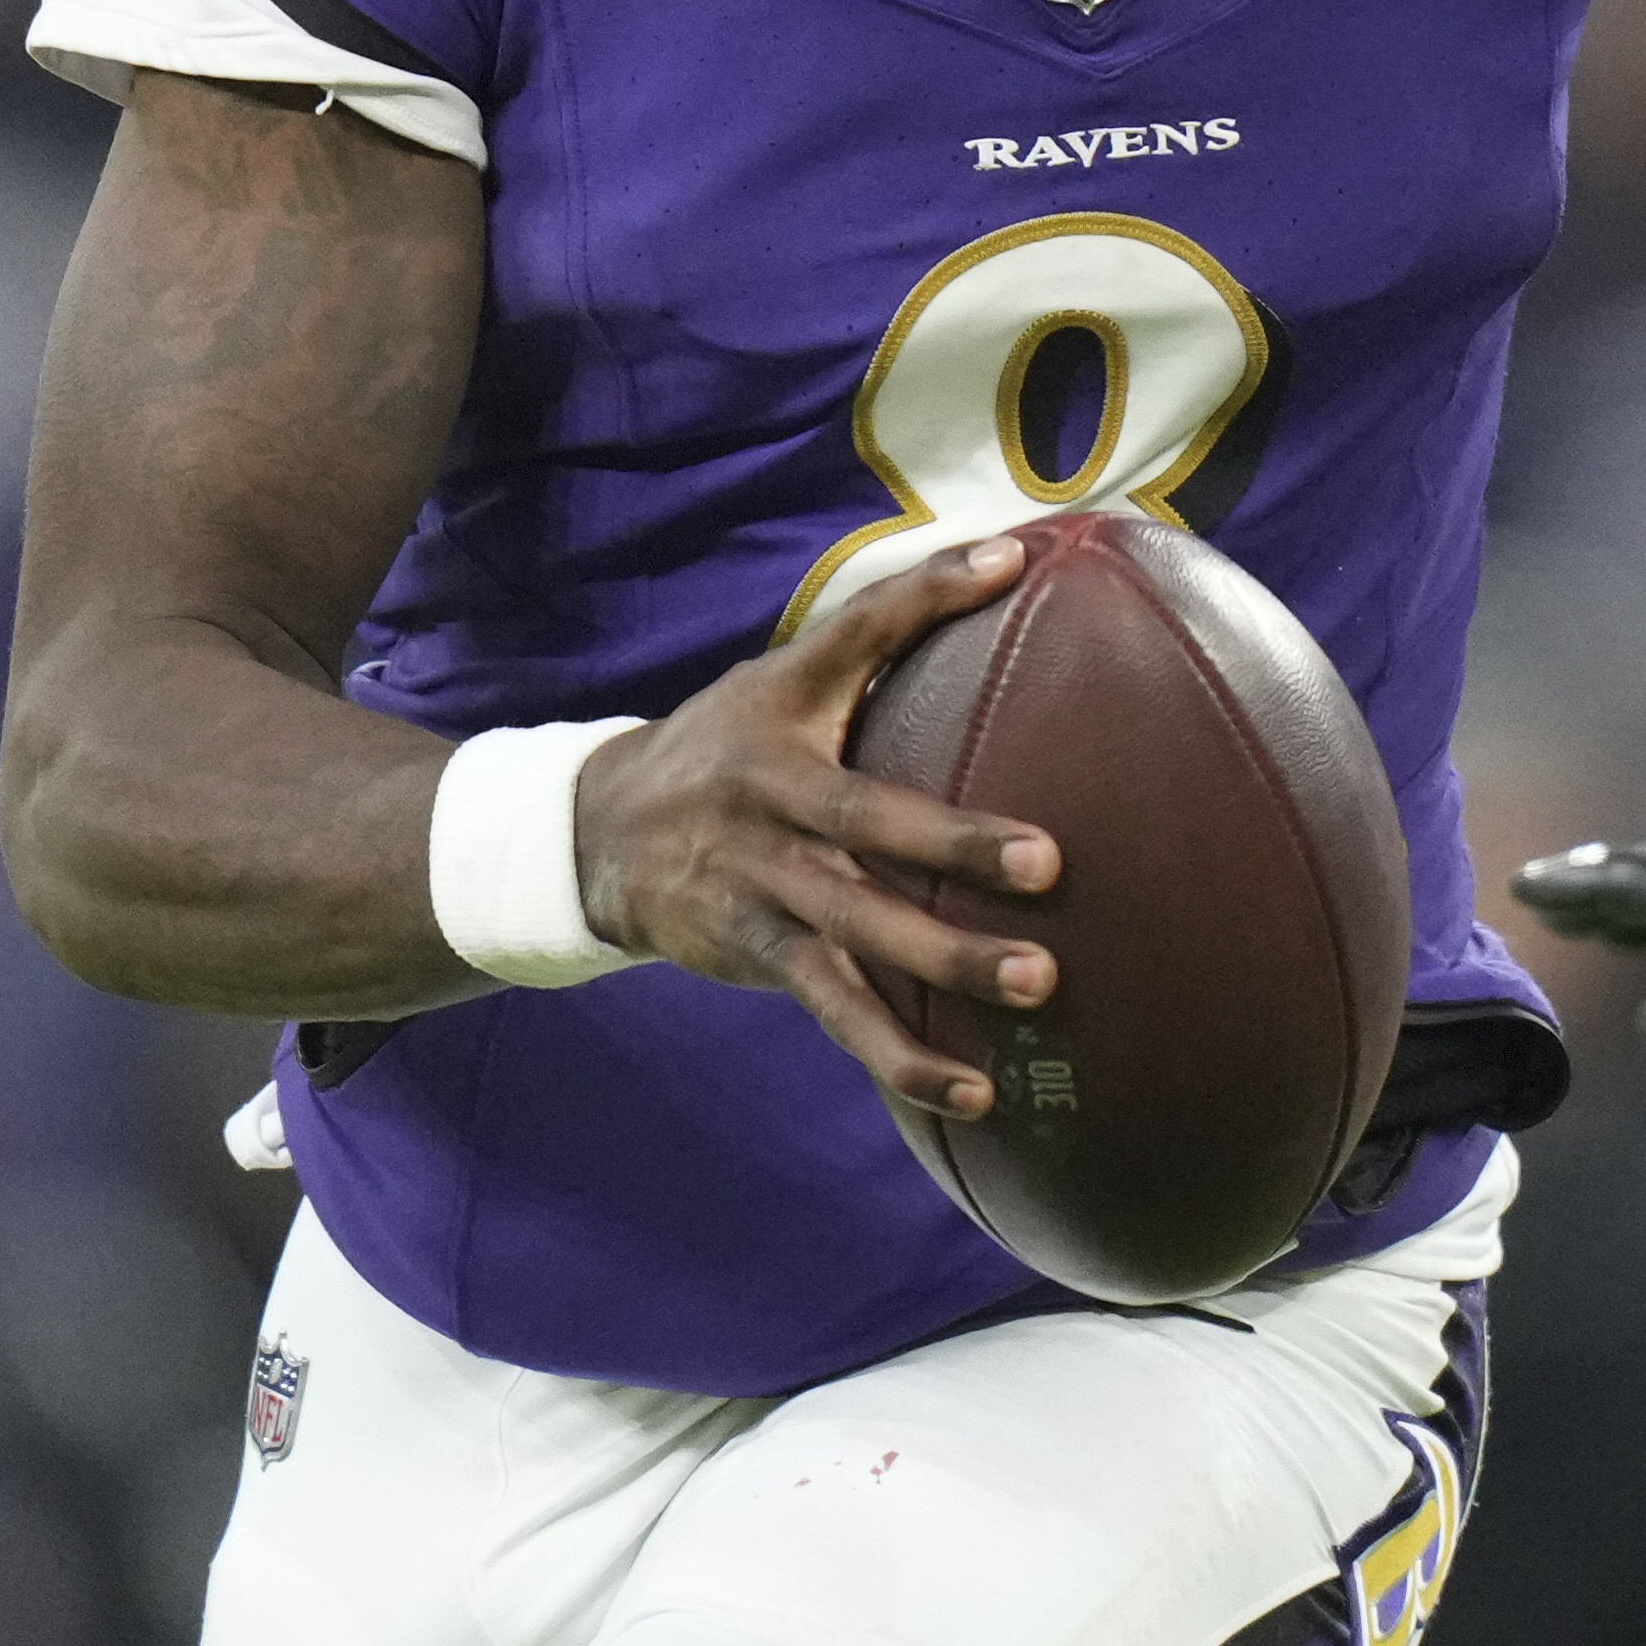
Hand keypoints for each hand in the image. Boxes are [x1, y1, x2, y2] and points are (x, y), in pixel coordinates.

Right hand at [571, 534, 1067, 1122]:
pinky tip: (971, 1093)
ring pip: (856, 940)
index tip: (1011, 574)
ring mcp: (764, 896)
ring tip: (1034, 994)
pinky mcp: (762, 960)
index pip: (857, 649)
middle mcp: (770, 813)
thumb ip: (893, 618)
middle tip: (1047, 865)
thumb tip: (1017, 551)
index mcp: (783, 727)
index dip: (925, 605)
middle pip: (863, 829)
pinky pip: (838, 1015)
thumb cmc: (725, 740)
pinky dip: (900, 1058)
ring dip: (940, 975)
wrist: (597, 836)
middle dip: (951, 850)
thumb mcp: (786, 672)